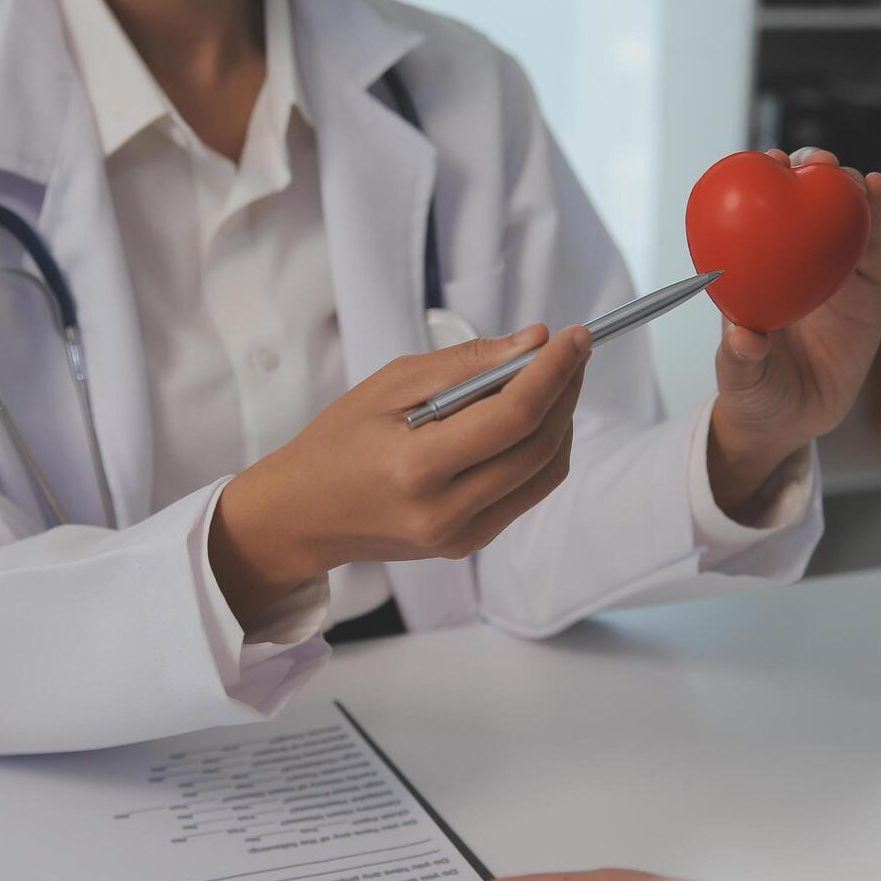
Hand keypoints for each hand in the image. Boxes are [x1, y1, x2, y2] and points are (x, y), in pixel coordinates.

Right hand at [209, 324, 590, 621]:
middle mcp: (444, 511)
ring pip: (544, 473)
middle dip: (566, 391)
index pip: (512, 418)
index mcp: (416, 467)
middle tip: (571, 350)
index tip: (576, 336)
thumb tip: (533, 343)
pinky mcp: (469, 544)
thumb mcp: (388, 384)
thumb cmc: (338, 441)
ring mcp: (461, 536)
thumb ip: (465, 364)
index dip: (554, 372)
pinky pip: (527, 493)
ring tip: (556, 379)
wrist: (303, 515)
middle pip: (539, 447)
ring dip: (562, 420)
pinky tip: (531, 419)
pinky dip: (541, 450)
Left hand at [706, 146, 880, 517]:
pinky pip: (871, 242)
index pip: (756, 217)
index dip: (759, 185)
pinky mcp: (867, 284)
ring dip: (842, 185)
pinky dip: (877, 211)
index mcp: (756, 272)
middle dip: (806, 172)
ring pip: (841, 215)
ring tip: (843, 175)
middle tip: (809, 164)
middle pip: (802, 203)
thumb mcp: (743, 379)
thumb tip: (742, 336)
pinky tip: (876, 187)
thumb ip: (742, 358)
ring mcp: (832, 269)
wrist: (796, 419)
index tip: (760, 165)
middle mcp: (793, 261)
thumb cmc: (758, 392)